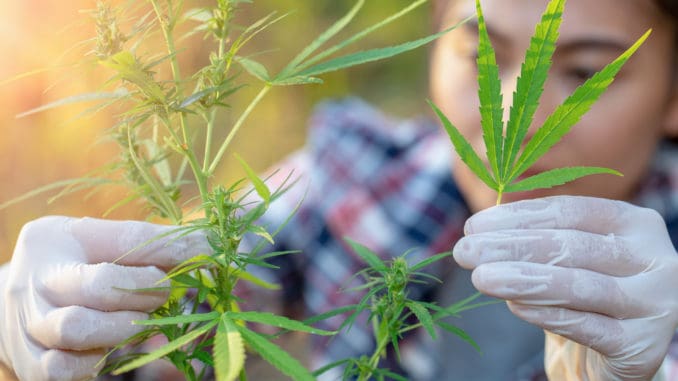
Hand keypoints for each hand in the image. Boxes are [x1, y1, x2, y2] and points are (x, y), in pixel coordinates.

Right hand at [0, 216, 208, 380]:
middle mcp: (33, 281)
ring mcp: (28, 325)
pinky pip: (65, 369)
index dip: (173, 248)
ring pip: (78, 329)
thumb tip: (211, 246)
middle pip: (99, 286)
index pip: (127, 238)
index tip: (207, 251)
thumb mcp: (102, 242)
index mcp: (53, 239)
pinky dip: (96, 360)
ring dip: (124, 327)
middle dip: (145, 291)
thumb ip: (150, 243)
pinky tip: (111, 347)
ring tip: (139, 320)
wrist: (24, 306)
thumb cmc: (75, 266)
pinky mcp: (32, 365)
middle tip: (163, 292)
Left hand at [453, 196, 677, 380]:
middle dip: (511, 247)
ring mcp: (655, 303)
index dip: (518, 217)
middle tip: (465, 251)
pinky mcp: (643, 346)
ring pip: (579, 285)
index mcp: (635, 223)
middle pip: (571, 246)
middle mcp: (654, 259)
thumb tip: (479, 229)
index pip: (569, 211)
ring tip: (480, 277)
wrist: (610, 356)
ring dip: (522, 279)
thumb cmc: (580, 297)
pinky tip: (513, 306)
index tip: (473, 225)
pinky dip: (546, 314)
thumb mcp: (564, 258)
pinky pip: (586, 327)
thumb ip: (535, 237)